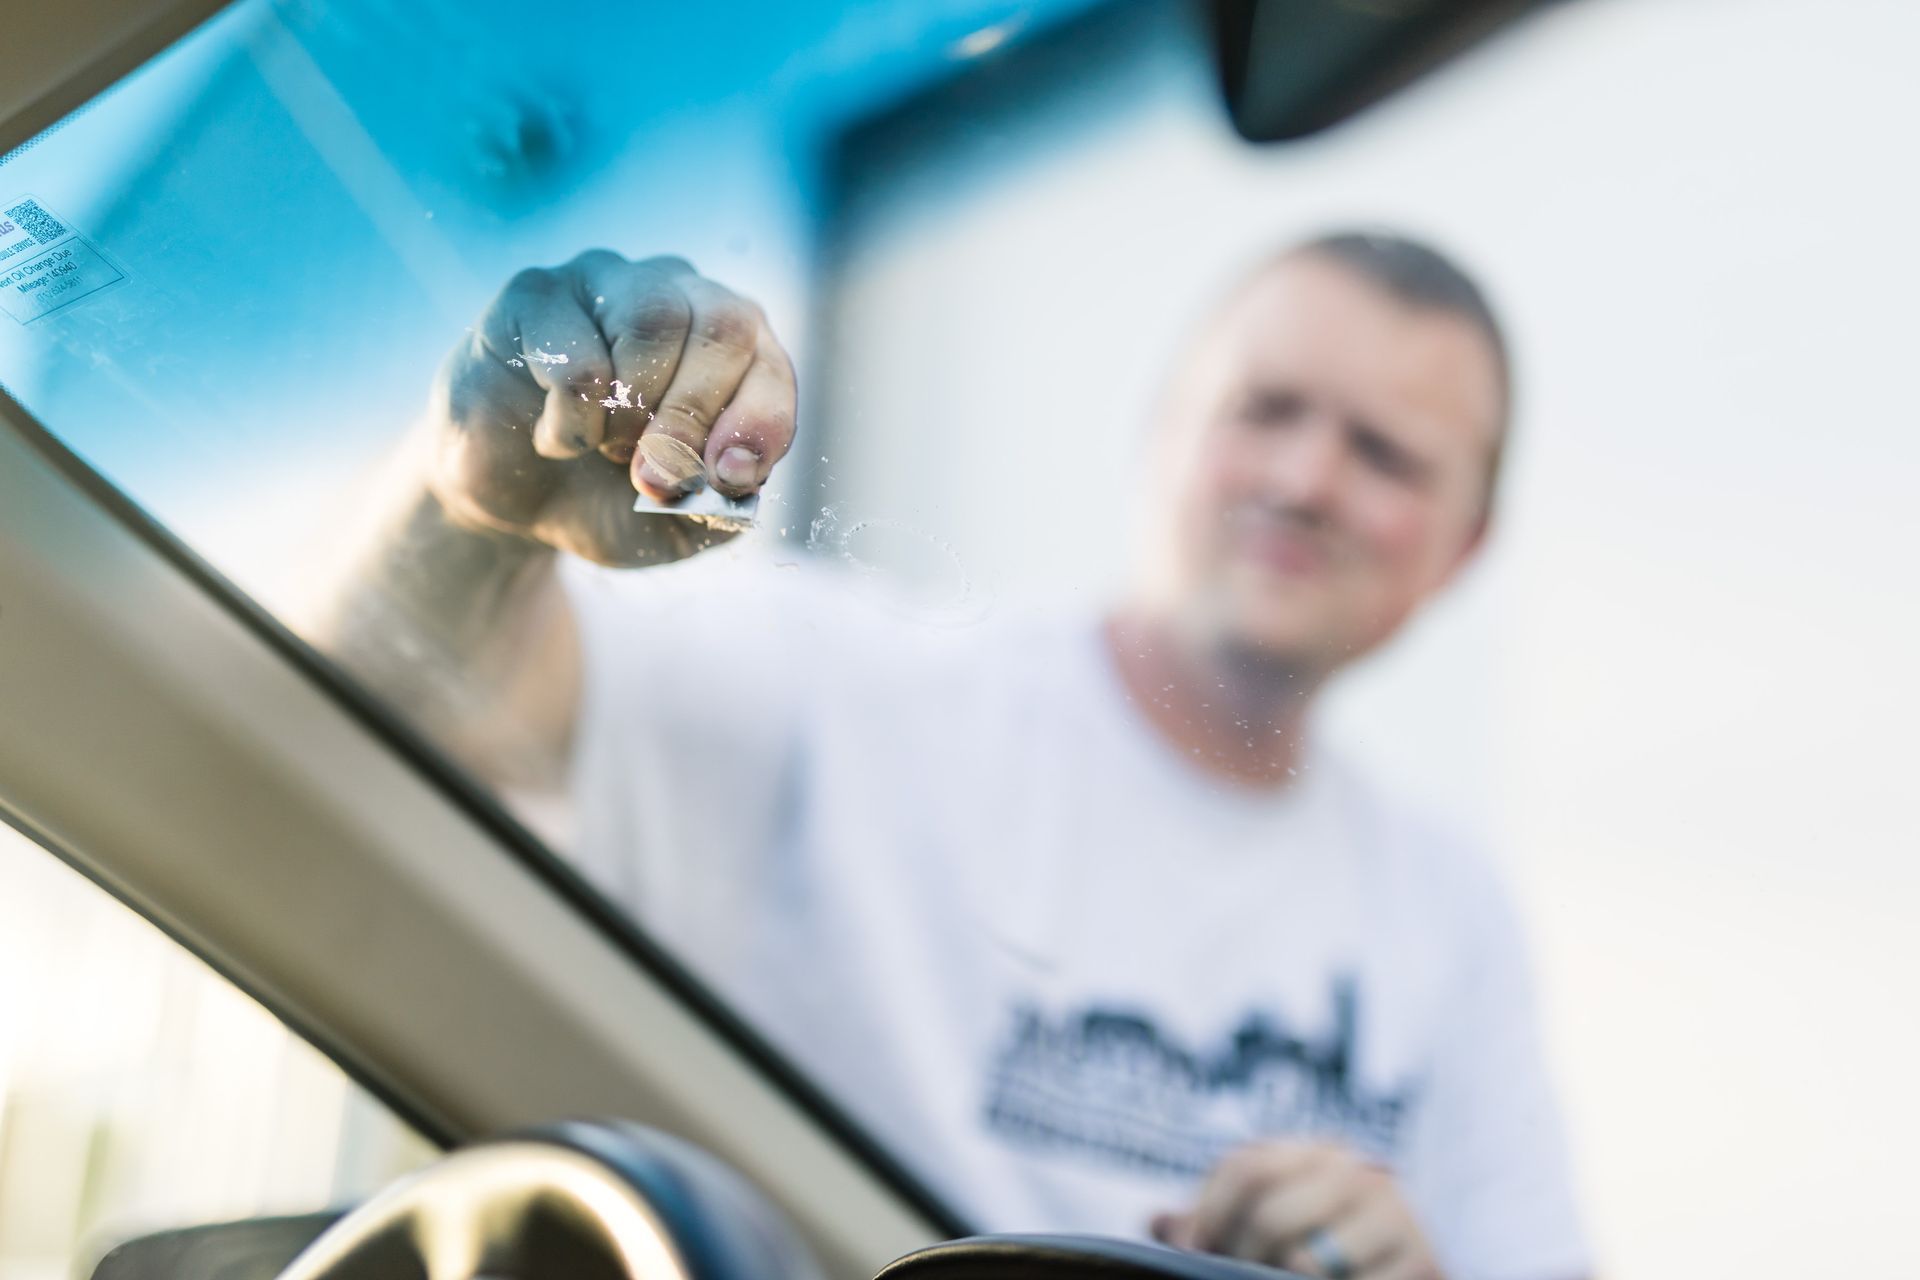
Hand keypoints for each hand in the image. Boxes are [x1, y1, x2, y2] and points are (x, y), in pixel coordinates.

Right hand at [426, 249, 795, 565]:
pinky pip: (576, 355)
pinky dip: (574, 423)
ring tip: (607, 450)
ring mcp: (606, 282)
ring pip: (653, 322)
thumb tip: (734, 472)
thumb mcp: (682, 522)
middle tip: (655, 479)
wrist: (518, 502)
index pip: (768, 363)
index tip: (728, 478)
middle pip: (721, 327)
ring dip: (635, 413)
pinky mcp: (536, 295)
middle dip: (695, 418)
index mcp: (731, 345)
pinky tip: (557, 438)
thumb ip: (724, 504)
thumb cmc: (613, 496)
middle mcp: (678, 294)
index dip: (758, 424)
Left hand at [1151, 1142, 1442, 1279]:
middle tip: (1239, 1275)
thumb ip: (1216, 1224)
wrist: (1407, 1276)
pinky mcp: (1423, 1261)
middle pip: (1270, 1214)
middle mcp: (1358, 1170)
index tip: (1193, 1251)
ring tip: (1279, 1279)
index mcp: (1315, 1152)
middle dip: (1241, 1259)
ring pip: (1304, 1258)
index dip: (1207, 1215)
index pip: (1245, 1167)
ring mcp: (1395, 1213)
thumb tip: (1158, 1222)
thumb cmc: (1325, 1257)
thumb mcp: (1270, 1230)